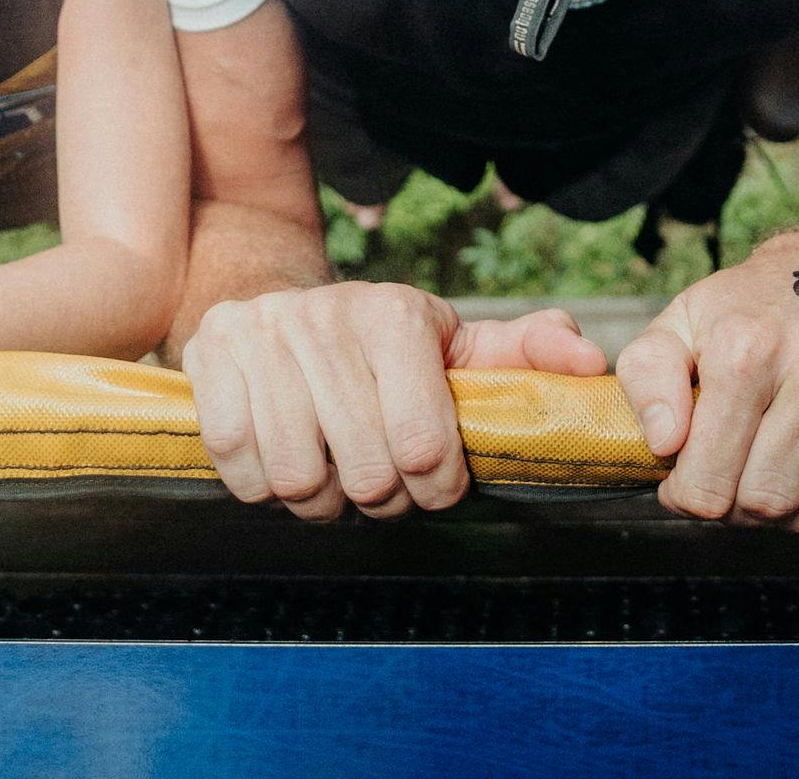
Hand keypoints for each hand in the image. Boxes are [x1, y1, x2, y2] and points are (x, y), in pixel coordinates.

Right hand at [182, 282, 606, 521]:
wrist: (274, 298)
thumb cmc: (381, 343)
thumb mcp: (456, 343)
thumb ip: (527, 357)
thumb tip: (591, 367)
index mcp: (395, 314)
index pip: (426, 448)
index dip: (437, 489)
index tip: (434, 484)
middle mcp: (325, 316)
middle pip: (365, 474)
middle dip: (380, 499)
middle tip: (381, 485)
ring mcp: (260, 335)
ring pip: (296, 479)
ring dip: (319, 501)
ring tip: (332, 478)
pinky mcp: (207, 359)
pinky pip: (237, 465)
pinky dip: (261, 486)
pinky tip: (282, 463)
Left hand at [613, 240, 798, 533]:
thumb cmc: (748, 310)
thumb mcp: (678, 327)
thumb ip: (648, 380)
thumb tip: (665, 443)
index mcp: (745, 346)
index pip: (708, 484)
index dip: (693, 500)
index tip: (694, 483)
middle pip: (771, 501)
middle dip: (749, 507)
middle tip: (746, 479)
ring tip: (795, 475)